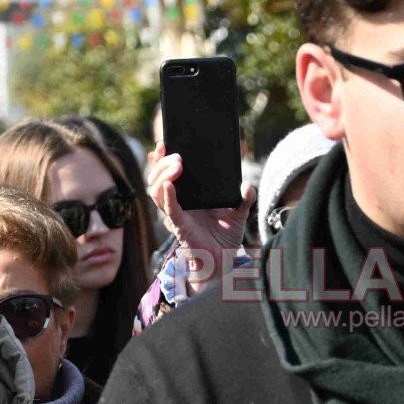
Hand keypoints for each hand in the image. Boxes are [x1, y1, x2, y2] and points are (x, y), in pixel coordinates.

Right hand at [147, 144, 254, 292]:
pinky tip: (169, 184)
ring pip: (157, 191)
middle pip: (157, 179)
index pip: (167, 173)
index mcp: (188, 196)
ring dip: (163, 175)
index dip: (161, 159)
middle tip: (177, 155)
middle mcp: (178, 203)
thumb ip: (245, 198)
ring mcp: (176, 214)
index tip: (164, 142)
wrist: (225, 261)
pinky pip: (169, 209)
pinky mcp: (179, 226)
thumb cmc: (226, 236)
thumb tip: (246, 185)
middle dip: (162, 164)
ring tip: (177, 164)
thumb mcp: (239, 213)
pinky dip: (168, 196)